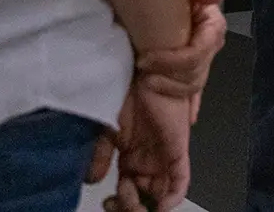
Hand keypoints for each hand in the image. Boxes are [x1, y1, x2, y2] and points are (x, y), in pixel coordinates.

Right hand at [103, 85, 191, 211]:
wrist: (149, 74)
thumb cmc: (130, 94)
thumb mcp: (107, 131)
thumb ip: (101, 157)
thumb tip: (93, 180)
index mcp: (133, 157)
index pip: (129, 190)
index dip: (120, 202)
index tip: (108, 204)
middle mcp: (149, 160)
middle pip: (143, 196)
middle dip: (130, 206)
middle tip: (117, 206)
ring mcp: (164, 157)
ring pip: (159, 194)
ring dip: (146, 205)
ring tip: (132, 204)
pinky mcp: (178, 151)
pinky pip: (180, 182)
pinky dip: (172, 198)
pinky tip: (160, 206)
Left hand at [136, 0, 227, 107]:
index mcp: (211, 27)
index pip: (197, 54)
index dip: (172, 61)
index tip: (145, 59)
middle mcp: (209, 46)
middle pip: (194, 75)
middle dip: (167, 77)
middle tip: (141, 69)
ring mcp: (200, 60)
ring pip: (191, 87)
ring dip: (169, 89)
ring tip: (145, 82)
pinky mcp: (189, 69)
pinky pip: (192, 92)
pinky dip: (191, 104)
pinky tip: (187, 116)